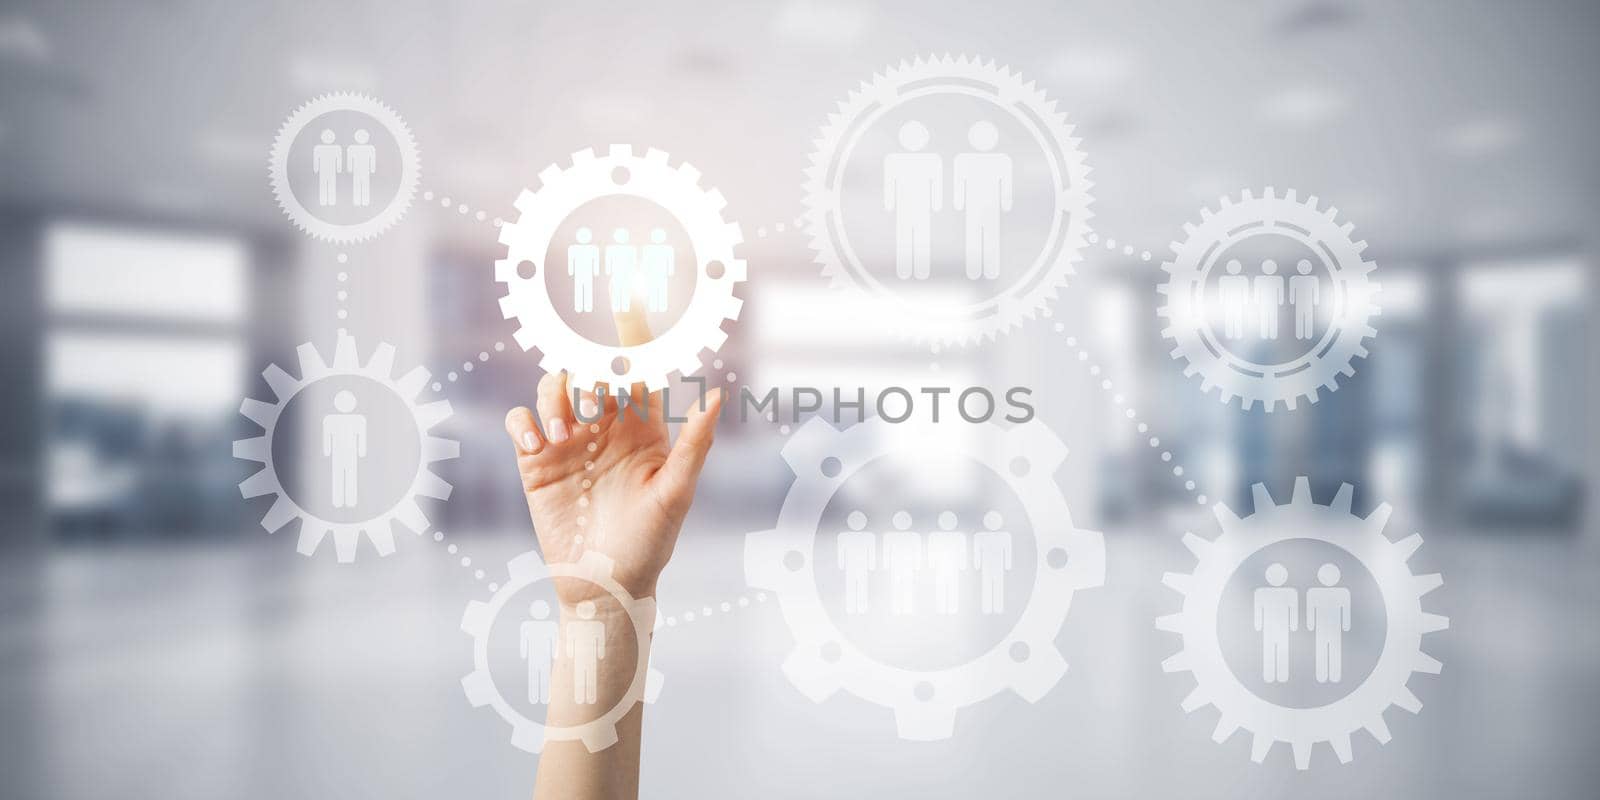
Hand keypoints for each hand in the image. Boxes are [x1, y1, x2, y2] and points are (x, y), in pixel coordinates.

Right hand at [502, 307, 723, 601]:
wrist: (604, 587)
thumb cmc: (649, 543)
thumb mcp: (676, 494)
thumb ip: (695, 445)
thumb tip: (718, 397)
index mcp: (643, 427)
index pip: (638, 369)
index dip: (633, 334)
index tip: (628, 298)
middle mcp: (605, 427)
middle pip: (590, 369)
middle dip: (586, 367)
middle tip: (592, 399)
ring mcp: (569, 442)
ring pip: (554, 387)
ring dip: (556, 397)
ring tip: (565, 435)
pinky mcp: (536, 462)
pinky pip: (521, 420)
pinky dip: (524, 420)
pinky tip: (537, 444)